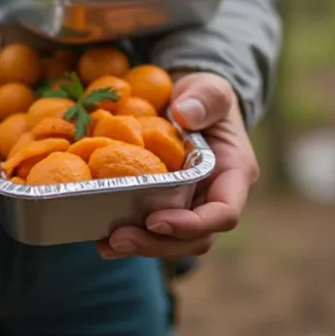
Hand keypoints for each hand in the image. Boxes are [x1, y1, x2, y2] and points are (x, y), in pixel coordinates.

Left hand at [97, 72, 258, 258]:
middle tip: (118, 239)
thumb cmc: (203, 96)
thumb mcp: (209, 88)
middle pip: (195, 239)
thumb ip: (206, 97)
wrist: (189, 104)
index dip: (191, 225)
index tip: (155, 220)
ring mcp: (191, 208)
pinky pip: (152, 232)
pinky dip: (129, 238)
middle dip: (158, 244)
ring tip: (105, 244)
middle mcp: (215, 199)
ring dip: (140, 247)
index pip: (224, 213)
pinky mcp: (168, 208)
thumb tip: (185, 114)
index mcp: (234, 174)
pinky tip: (100, 239)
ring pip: (173, 243)